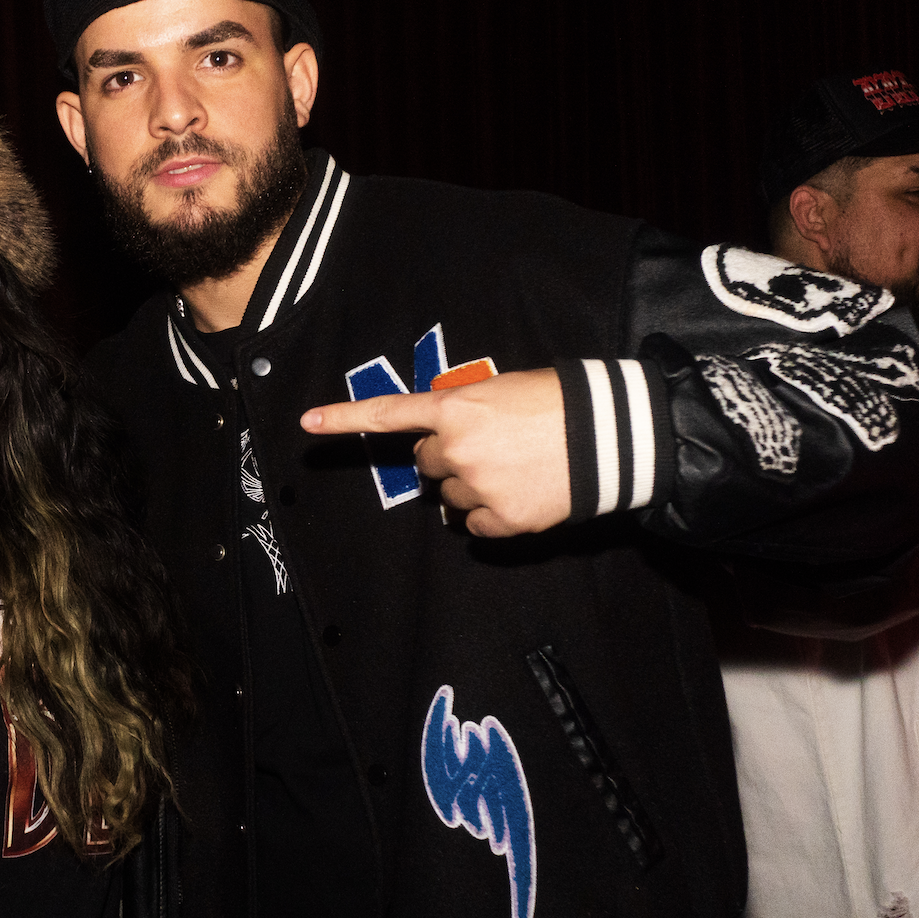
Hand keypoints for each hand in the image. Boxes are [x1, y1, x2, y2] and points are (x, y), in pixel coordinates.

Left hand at [302, 368, 569, 536]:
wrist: (610, 436)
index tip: (308, 424)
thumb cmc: (559, 403)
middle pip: (427, 464)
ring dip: (469, 487)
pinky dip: (489, 517)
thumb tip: (446, 441)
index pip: (389, 415)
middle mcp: (456, 450)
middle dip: (448, 458)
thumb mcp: (503, 390)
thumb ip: (464, 413)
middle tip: (490, 447)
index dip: (345, 419)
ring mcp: (476, 487)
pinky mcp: (500, 520)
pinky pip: (473, 526)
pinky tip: (519, 496)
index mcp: (455, 410)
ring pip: (449, 498)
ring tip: (513, 470)